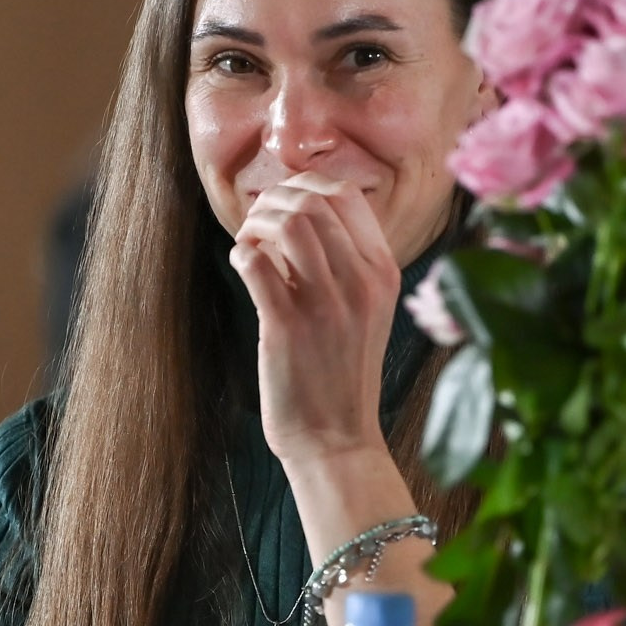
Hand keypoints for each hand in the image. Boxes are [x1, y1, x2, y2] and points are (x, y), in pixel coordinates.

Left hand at [230, 174, 402, 467]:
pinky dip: (241, 253)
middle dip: (273, 201)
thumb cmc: (342, 373)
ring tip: (249, 242)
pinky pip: (256, 264)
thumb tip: (301, 212)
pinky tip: (242, 266)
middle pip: (313, 201)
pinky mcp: (288, 328)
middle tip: (257, 225)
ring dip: (256, 223)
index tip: (284, 204)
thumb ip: (348, 264)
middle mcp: (361, 283)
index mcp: (384, 273)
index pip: (348, 195)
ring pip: (288, 223)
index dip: (305, 186)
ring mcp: (326, 305)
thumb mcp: (367, 311)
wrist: (337, 439)